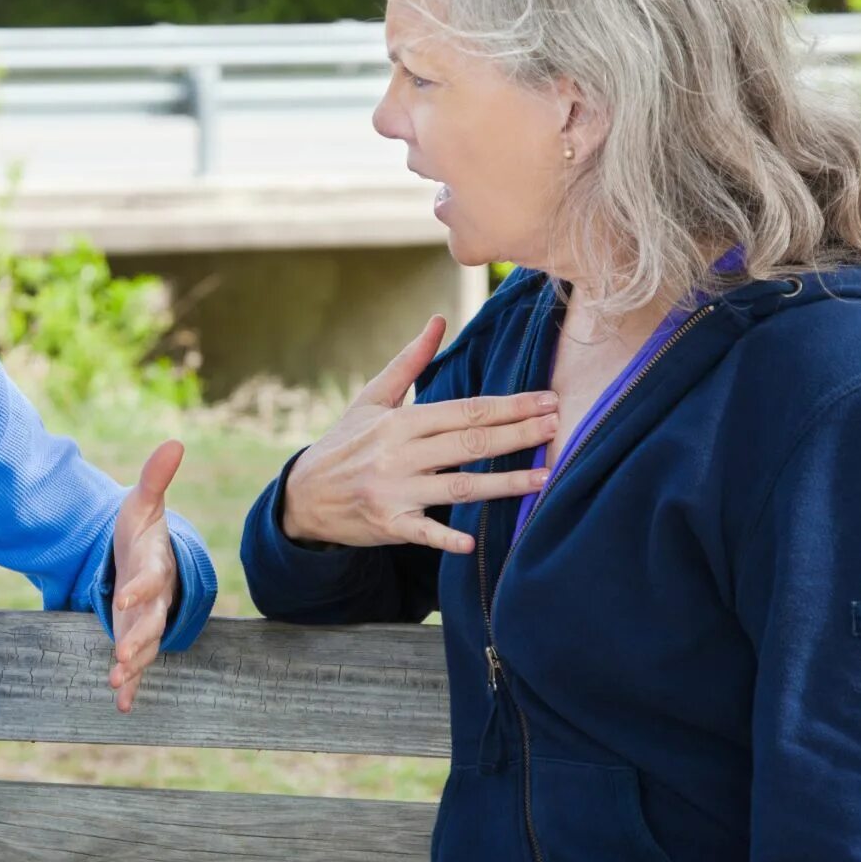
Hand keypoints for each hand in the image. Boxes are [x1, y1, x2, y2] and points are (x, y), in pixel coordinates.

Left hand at [108, 439, 184, 712]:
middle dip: (138, 639)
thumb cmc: (143, 531)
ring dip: (133, 665)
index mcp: (154, 567)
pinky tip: (122, 705)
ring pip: (145, 647)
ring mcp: (147, 622)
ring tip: (117, 682)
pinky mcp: (136, 637)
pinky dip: (131, 685)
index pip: (151, 579)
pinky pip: (136, 665)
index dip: (140, 588)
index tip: (125, 598)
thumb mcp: (142, 504)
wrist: (150, 559)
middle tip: (123, 656)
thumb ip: (155, 478)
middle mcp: (155, 600)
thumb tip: (175, 441)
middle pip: (150, 622)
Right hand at [281, 313, 557, 551]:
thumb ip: (409, 362)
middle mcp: (398, 454)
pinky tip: (472, 541)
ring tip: (543, 478)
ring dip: (504, 484)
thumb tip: (438, 320)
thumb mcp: (371, 399)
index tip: (545, 400)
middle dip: (517, 435)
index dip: (508, 406)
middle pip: (469, 444)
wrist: (303, 494)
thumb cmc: (345, 442)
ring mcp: (394, 491)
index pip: (464, 411)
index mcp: (400, 422)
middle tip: (557, 427)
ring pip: (459, 487)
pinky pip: (423, 532)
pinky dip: (446, 537)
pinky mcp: (390, 525)